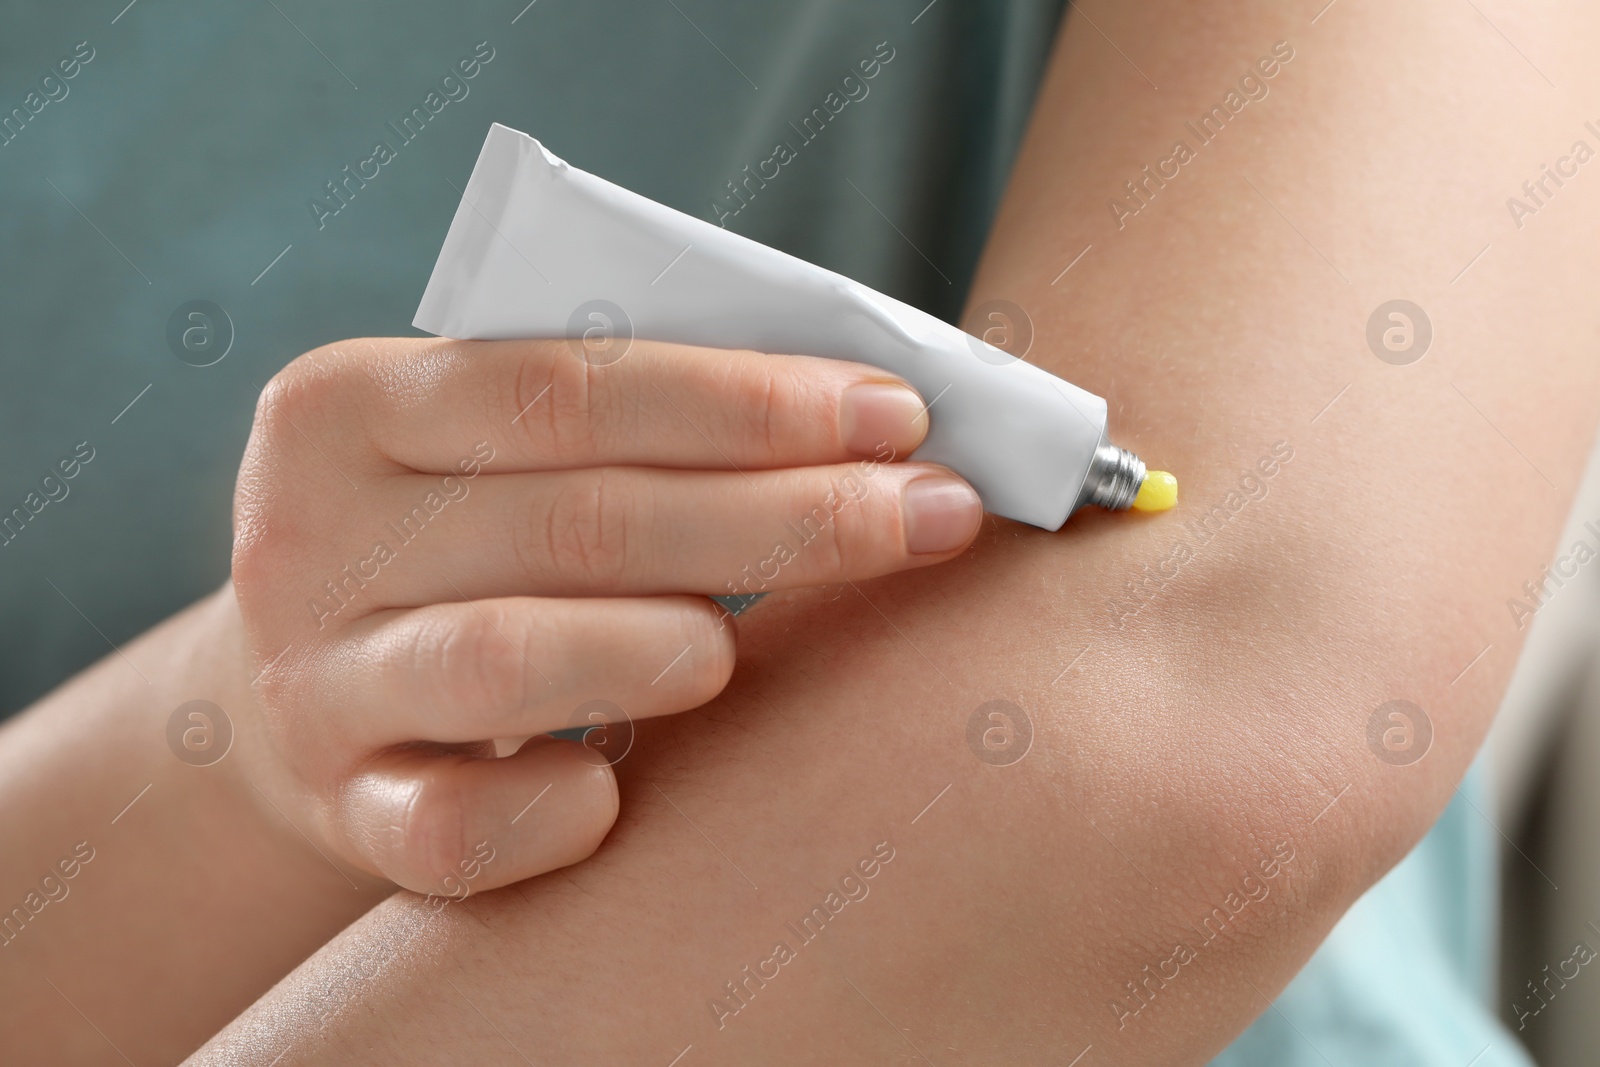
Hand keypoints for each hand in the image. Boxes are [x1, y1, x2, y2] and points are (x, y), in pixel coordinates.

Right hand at [230, 337, 981, 894]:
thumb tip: (867, 419)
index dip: (746, 401)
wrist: (307, 680)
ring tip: (750, 649)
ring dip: (656, 647)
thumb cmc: (461, 534)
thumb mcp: (494, 450)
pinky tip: (614, 792)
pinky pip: (445, 828)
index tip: (899, 416)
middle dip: (780, 516)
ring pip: (501, 660)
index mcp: (348, 403)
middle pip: (573, 518)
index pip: (569, 383)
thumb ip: (625, 419)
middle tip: (930, 516)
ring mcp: (315, 681)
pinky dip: (543, 812)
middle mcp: (309, 535)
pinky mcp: (338, 806)